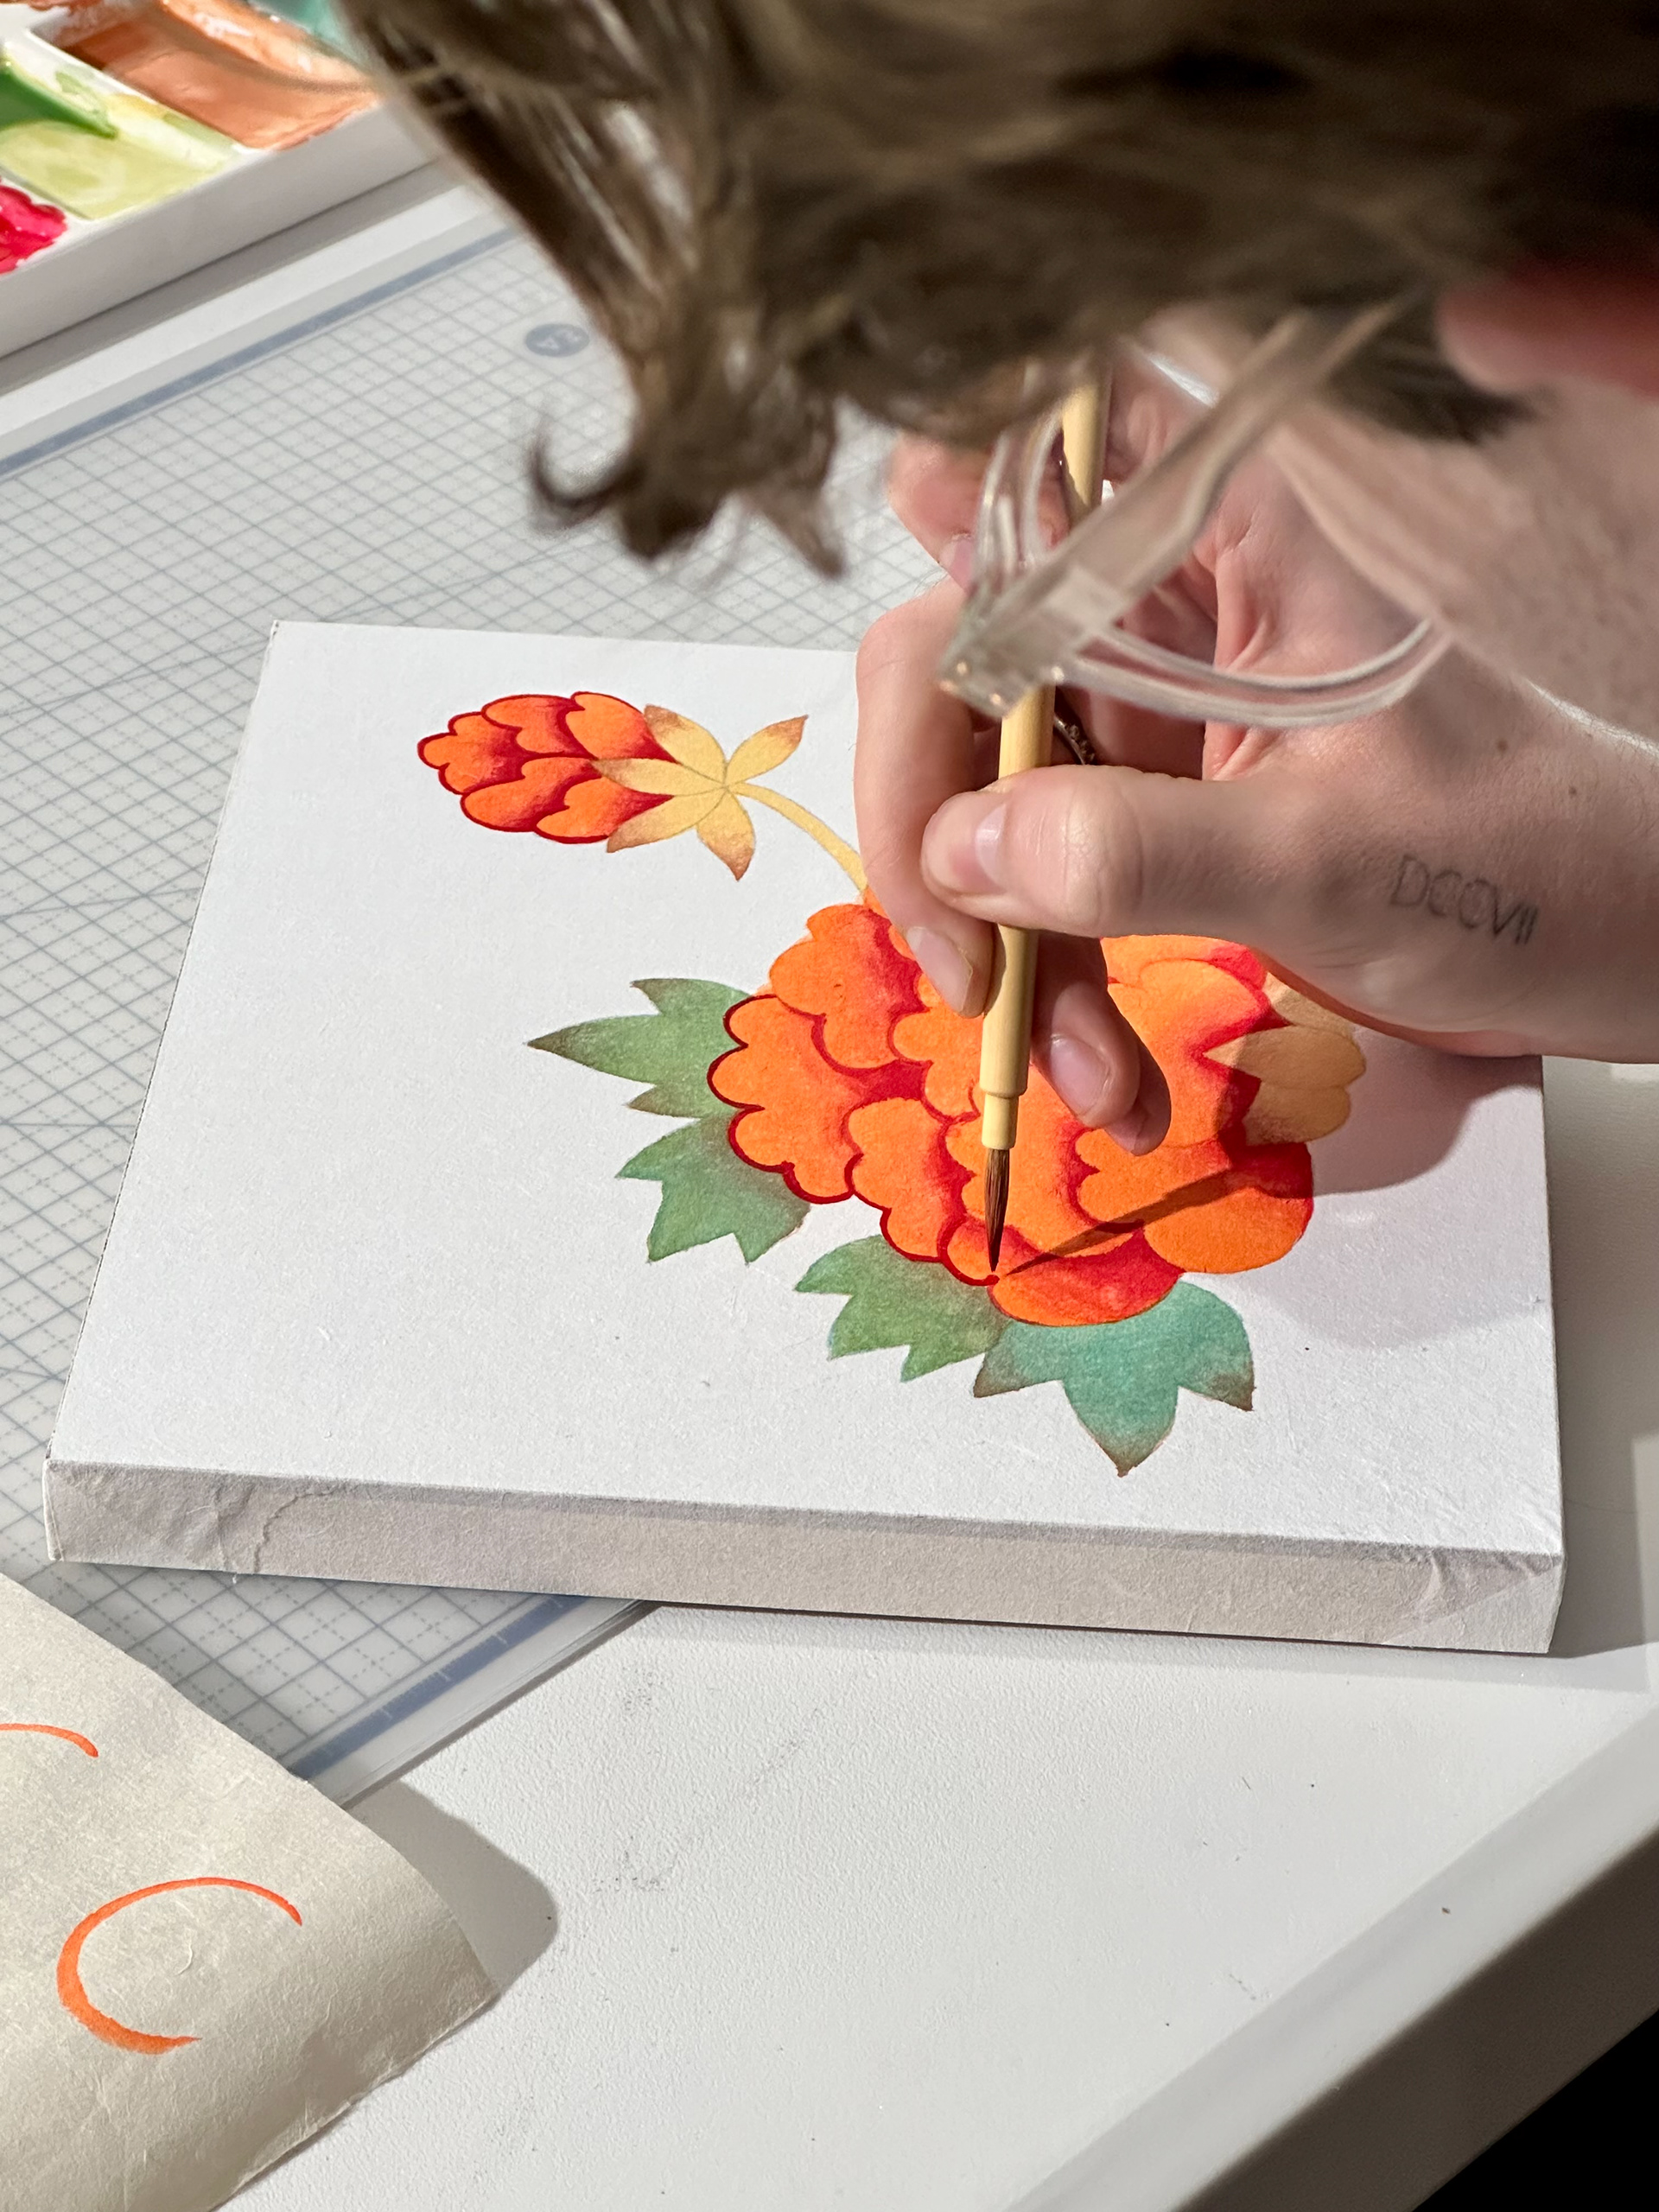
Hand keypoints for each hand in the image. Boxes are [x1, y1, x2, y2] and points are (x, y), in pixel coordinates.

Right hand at [855, 430, 1658, 1149]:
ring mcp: (1139, 711)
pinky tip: (1108, 1076)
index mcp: (1226, 539)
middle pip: (955, 654)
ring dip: (1001, 947)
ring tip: (1086, 1075)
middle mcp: (1158, 607)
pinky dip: (1049, 982)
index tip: (924, 632)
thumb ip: (1138, 847)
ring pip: (978, 793)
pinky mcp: (1136, 807)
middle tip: (964, 965)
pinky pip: (1034, 881)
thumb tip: (958, 850)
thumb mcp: (1326, 859)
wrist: (1596, 946)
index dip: (955, 495)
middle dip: (936, 823)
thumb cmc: (1510, 861)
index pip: (1051, 449)